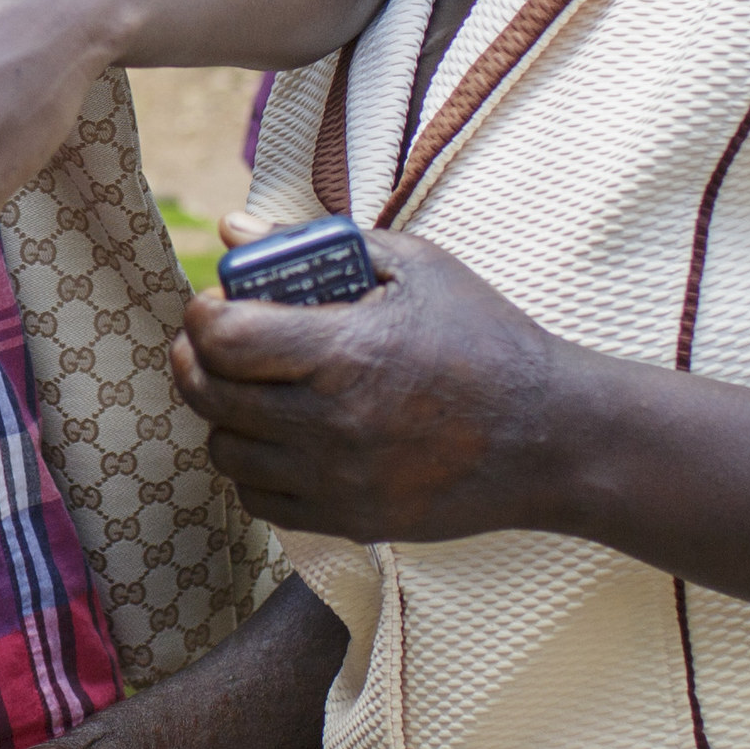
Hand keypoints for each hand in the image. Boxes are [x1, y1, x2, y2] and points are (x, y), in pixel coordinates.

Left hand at [177, 224, 592, 543]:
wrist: (552, 437)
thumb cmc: (486, 338)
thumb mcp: (416, 268)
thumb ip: (317, 246)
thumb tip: (233, 228)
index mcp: (349, 351)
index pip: (223, 338)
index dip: (204, 315)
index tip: (215, 304)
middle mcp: (334, 423)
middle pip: (210, 395)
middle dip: (197, 360)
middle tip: (213, 342)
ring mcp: (339, 481)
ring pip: (225, 452)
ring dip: (224, 416)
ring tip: (251, 390)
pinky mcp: (349, 521)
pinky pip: (259, 499)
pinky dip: (254, 468)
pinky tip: (279, 438)